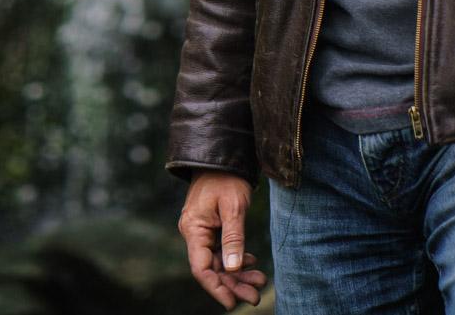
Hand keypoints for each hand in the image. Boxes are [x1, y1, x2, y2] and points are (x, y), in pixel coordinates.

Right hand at [178, 170, 266, 308]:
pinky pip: (222, 249)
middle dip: (233, 284)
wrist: (223, 155)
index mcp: (194, 229)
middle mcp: (195, 232)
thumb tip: (233, 269)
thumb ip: (233, 238)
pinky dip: (237, 257)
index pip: (202, 268)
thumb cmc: (227, 177)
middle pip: (212, 268)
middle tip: (256, 296)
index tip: (233, 303)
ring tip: (259, 282)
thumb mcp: (233, 207)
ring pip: (219, 260)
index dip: (217, 288)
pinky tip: (251, 262)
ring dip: (238, 273)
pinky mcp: (212, 226)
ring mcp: (203, 229)